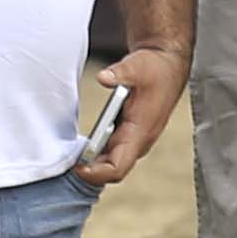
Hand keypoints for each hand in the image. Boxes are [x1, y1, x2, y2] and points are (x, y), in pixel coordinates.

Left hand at [78, 41, 181, 185]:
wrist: (169, 64)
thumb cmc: (155, 67)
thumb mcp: (138, 65)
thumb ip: (121, 73)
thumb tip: (103, 77)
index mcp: (141, 130)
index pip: (119, 167)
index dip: (96, 173)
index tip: (76, 165)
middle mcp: (140, 140)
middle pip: (114, 170)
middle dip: (91, 170)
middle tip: (66, 162)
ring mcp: (137, 138)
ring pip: (114, 163)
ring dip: (94, 163)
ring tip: (72, 156)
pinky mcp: (132, 133)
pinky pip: (115, 153)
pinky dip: (98, 153)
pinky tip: (83, 146)